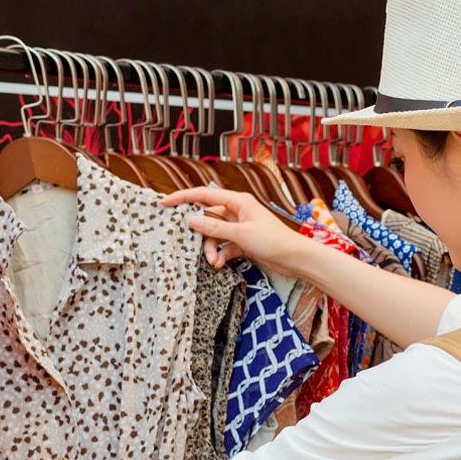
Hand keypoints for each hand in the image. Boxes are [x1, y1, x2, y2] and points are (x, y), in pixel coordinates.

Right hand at [163, 186, 313, 274]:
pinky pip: (225, 245)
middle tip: (189, 245)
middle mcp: (238, 211)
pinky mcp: (244, 241)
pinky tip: (219, 264)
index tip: (164, 203)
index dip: (183, 198)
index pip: (204, 195)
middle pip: (208, 218)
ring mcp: (241, 227)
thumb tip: (191, 220)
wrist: (296, 259)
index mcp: (237, 201)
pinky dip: (221, 254)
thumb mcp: (240, 234)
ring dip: (211, 248)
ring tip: (213, 262)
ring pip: (215, 234)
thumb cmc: (273, 241)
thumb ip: (214, 227)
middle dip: (201, 234)